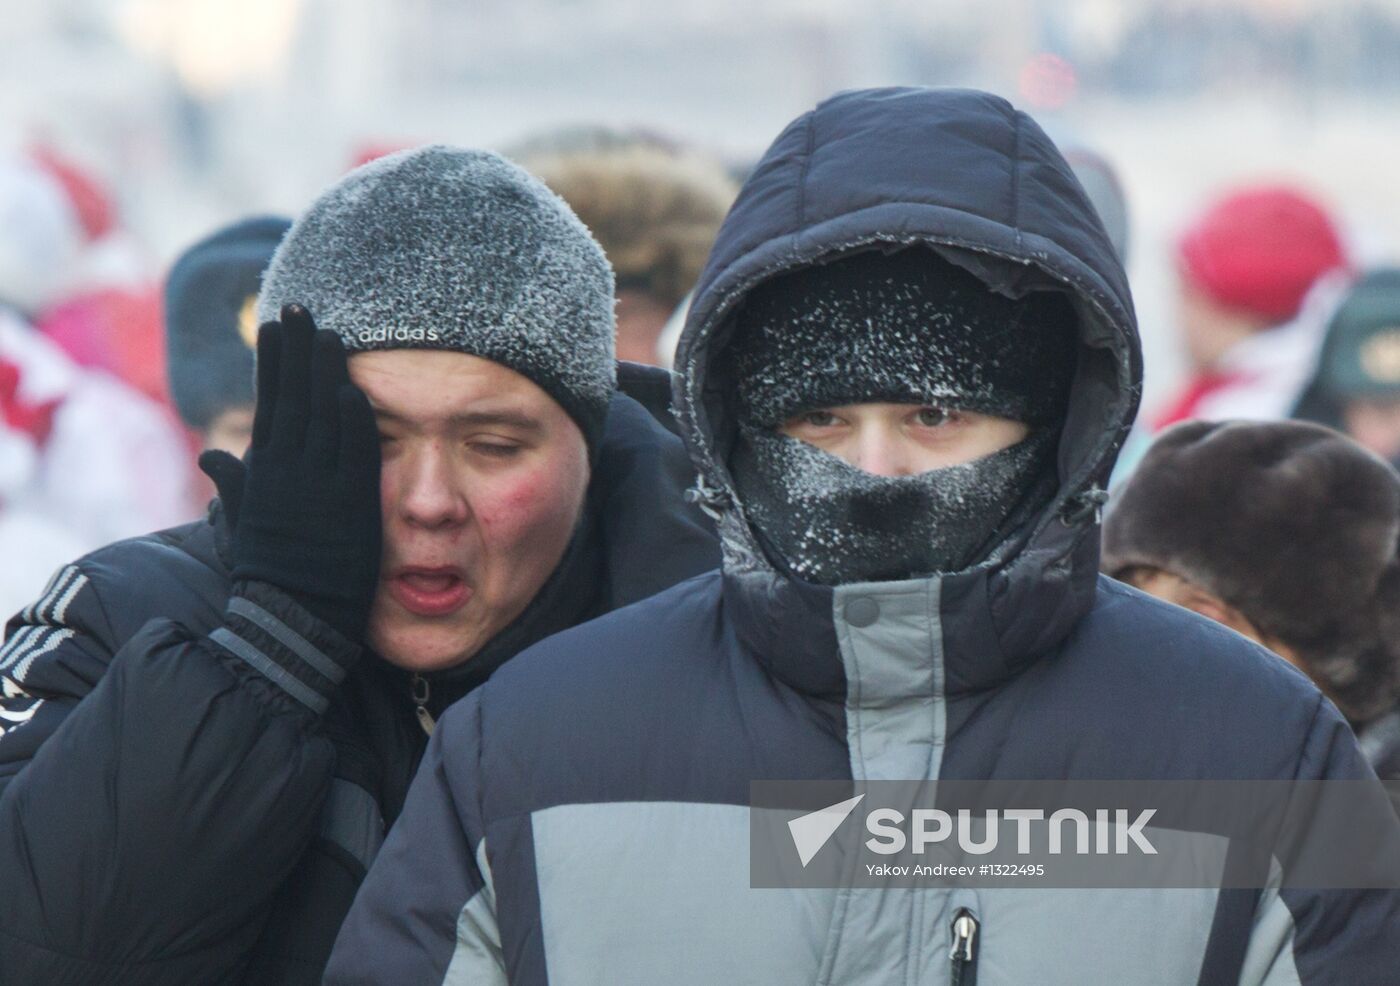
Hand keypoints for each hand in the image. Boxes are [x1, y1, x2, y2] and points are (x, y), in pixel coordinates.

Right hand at [200, 304, 380, 639]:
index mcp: (263, 473)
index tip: (276, 326)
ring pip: (324, 418)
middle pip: (295, 399)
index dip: (275, 363)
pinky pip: (355, 456)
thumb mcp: (245, 526)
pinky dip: (352, 424)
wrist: (291, 620)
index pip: (271, 404)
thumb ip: (234, 486)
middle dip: (297, 351)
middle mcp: (288, 473)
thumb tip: (214, 453)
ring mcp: (320, 488)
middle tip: (301, 307)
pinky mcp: (351, 506)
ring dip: (327, 374)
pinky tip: (353, 392)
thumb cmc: (269, 575)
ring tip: (329, 333)